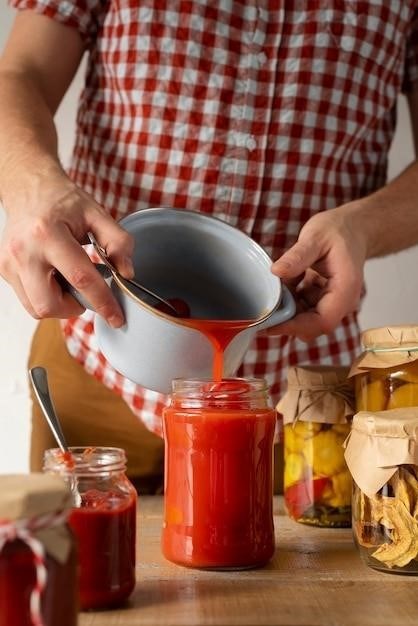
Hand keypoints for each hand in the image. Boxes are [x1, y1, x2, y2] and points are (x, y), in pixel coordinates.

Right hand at [0, 168, 133, 326]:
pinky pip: (27, 300)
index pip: (80, 279)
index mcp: (47, 234)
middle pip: (50, 304)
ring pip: (36, 308)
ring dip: (60, 303)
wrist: (29, 188)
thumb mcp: (97, 214)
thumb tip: (127, 273)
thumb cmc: (63, 202)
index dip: (102, 302)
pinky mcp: (3, 270)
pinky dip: (46, 296)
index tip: (117, 318)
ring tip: (68, 279)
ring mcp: (8, 262)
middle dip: (74, 307)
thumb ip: (118, 242)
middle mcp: (23, 251)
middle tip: (87, 291)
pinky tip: (54, 276)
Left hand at [269, 206, 366, 341]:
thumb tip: (276, 271)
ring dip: (287, 306)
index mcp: (345, 289)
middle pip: (312, 325)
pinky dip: (290, 298)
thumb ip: (297, 256)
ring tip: (280, 283)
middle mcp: (342, 301)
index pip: (322, 321)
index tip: (269, 325)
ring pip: (305, 318)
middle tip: (264, 305)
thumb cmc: (339, 231)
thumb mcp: (315, 237)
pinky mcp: (322, 300)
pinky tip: (289, 280)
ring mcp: (332, 303)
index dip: (295, 327)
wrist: (352, 229)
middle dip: (286, 319)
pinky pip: (303, 308)